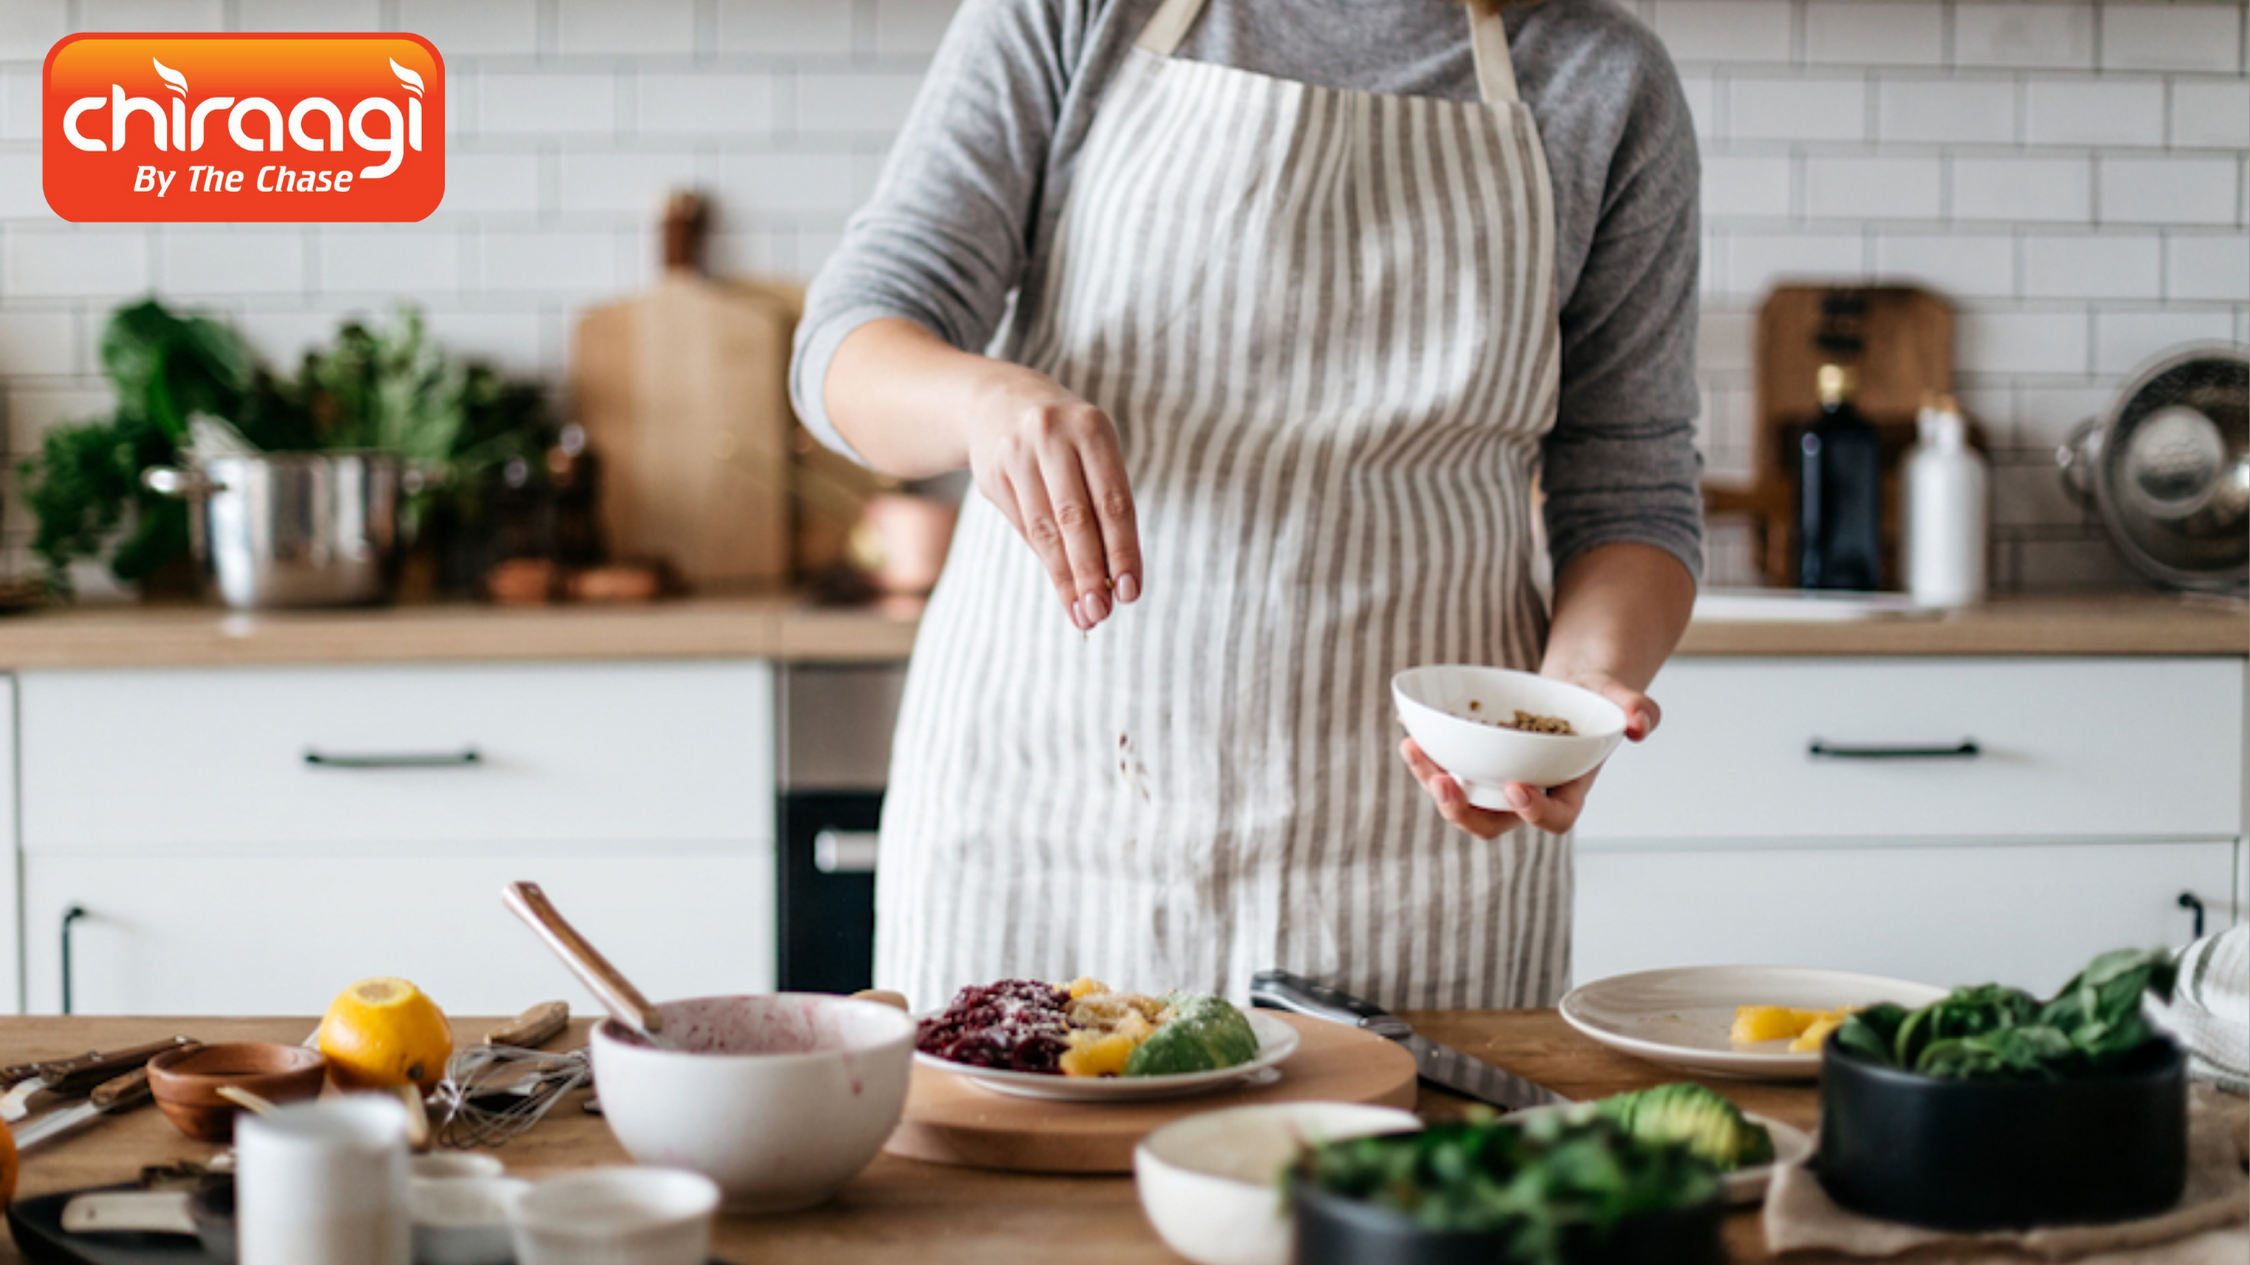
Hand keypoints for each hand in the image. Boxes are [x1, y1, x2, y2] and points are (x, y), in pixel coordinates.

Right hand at [964, 366, 1141, 630]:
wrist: (998, 400)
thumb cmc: (1065, 438)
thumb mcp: (1092, 451)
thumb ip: (1104, 505)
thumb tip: (1115, 580)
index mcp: (1091, 429)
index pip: (1113, 501)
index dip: (1123, 551)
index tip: (1131, 592)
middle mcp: (1052, 436)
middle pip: (1075, 518)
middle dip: (1090, 572)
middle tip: (1101, 613)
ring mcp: (1016, 453)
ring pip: (1045, 529)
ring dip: (1065, 578)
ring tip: (1082, 613)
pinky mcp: (991, 473)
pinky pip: (1023, 527)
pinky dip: (1045, 560)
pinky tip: (1061, 585)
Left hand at [1399, 673, 1660, 838]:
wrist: (1571, 686)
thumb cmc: (1597, 696)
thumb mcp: (1619, 696)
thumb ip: (1637, 708)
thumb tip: (1640, 724)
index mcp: (1568, 790)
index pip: (1555, 821)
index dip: (1534, 813)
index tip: (1516, 787)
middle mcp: (1529, 794)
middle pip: (1493, 822)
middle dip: (1465, 812)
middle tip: (1445, 783)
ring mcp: (1498, 781)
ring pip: (1462, 799)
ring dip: (1434, 783)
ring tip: (1412, 750)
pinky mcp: (1476, 762)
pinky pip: (1448, 769)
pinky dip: (1427, 757)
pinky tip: (1408, 733)